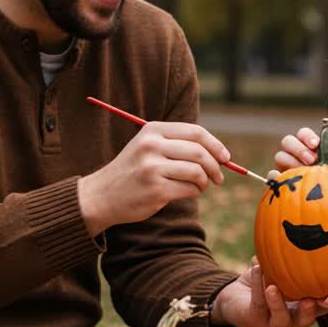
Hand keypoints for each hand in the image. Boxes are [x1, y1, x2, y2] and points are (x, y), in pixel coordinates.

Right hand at [78, 121, 228, 232]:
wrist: (102, 195)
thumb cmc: (132, 171)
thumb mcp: (148, 147)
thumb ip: (178, 144)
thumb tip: (218, 153)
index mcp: (153, 131)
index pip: (195, 133)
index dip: (216, 145)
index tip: (226, 157)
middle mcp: (152, 146)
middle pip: (199, 152)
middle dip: (215, 166)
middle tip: (218, 177)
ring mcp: (153, 168)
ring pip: (197, 172)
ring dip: (205, 182)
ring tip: (201, 186)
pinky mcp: (156, 190)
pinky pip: (189, 189)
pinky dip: (194, 192)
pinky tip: (187, 193)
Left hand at [211, 257, 327, 326]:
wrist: (237, 296)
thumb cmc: (267, 278)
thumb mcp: (283, 266)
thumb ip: (296, 255)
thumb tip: (312, 223)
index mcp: (305, 305)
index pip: (323, 305)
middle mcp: (293, 316)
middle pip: (307, 320)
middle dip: (310, 311)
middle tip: (313, 300)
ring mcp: (275, 321)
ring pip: (280, 318)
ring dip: (277, 303)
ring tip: (273, 288)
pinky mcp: (255, 319)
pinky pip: (258, 304)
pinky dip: (257, 285)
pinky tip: (257, 266)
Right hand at [267, 126, 327, 178]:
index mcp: (309, 147)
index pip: (303, 134)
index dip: (307, 137)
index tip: (316, 145)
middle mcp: (294, 155)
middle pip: (288, 141)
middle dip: (299, 148)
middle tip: (312, 160)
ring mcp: (285, 168)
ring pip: (279, 156)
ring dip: (290, 161)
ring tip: (304, 172)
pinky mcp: (279, 182)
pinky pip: (271, 176)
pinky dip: (275, 177)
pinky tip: (285, 181)